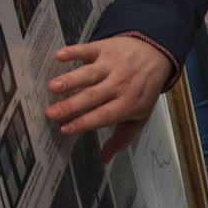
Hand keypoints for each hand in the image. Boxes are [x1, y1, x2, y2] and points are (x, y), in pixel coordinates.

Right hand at [45, 36, 172, 160]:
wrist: (156, 54)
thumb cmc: (143, 88)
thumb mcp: (139, 115)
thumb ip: (121, 137)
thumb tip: (104, 159)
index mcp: (127, 104)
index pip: (103, 115)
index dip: (84, 122)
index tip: (64, 128)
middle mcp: (119, 84)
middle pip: (93, 97)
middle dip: (71, 106)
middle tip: (51, 113)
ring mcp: (112, 65)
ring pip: (89, 74)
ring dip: (71, 80)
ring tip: (53, 87)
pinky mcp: (105, 49)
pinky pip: (89, 50)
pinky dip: (74, 51)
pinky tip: (60, 55)